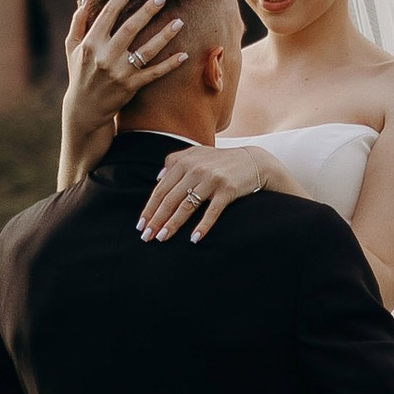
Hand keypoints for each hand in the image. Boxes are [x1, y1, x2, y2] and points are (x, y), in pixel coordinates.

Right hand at [64, 0, 186, 129]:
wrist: (84, 109)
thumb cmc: (79, 73)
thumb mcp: (72, 46)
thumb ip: (79, 20)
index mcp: (91, 43)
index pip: (109, 13)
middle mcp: (105, 56)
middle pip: (130, 28)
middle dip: (147, 10)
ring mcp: (119, 72)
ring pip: (146, 50)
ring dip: (164, 35)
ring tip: (179, 22)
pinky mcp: (131, 86)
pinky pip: (154, 73)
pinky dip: (169, 65)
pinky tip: (183, 54)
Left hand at [136, 142, 268, 246]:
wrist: (253, 161)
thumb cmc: (221, 161)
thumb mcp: (197, 154)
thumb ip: (175, 162)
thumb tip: (158, 178)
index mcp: (184, 161)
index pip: (161, 189)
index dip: (150, 208)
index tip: (141, 224)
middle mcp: (196, 169)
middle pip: (170, 199)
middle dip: (156, 219)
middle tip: (147, 236)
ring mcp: (212, 179)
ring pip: (187, 206)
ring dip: (173, 224)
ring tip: (162, 238)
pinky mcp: (227, 189)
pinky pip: (212, 211)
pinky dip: (202, 226)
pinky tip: (194, 239)